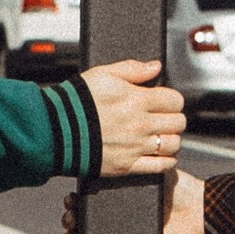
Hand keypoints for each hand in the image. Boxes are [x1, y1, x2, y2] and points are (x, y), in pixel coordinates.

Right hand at [60, 170, 210, 233]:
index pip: (90, 199)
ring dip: (73, 232)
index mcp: (121, 196)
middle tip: (70, 212)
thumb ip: (137, 164)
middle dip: (70, 214)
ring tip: (70, 225)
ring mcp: (123, 232)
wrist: (197, 209)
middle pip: (85, 217)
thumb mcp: (152, 171)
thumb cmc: (177, 187)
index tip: (69, 197)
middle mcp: (119, 214)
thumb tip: (112, 157)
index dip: (75, 199)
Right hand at [82, 59, 185, 175]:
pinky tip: (160, 154)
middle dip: (173, 118)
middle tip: (164, 118)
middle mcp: (140, 124)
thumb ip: (133, 69)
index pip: (175, 100)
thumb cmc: (76, 101)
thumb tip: (155, 67)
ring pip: (173, 144)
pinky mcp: (128, 166)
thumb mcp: (103, 74)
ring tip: (162, 135)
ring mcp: (135, 147)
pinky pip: (161, 166)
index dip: (172, 99)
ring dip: (172, 139)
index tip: (165, 101)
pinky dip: (167, 161)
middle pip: (178, 122)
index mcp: (137, 99)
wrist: (56, 131)